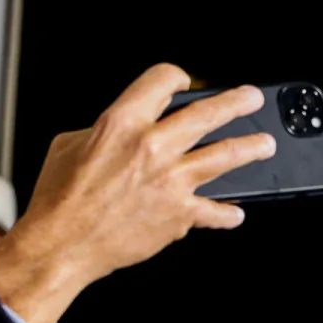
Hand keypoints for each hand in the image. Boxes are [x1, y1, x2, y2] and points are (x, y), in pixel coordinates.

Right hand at [0, 65, 272, 322]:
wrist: (60, 245)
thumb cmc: (57, 200)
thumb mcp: (67, 147)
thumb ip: (100, 132)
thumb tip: (118, 133)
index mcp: (121, 123)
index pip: (162, 79)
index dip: (176, 77)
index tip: (184, 83)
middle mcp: (152, 146)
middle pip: (209, 113)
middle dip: (237, 102)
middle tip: (251, 98)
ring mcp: (171, 180)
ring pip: (227, 154)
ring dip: (252, 147)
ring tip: (264, 145)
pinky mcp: (179, 213)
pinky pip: (215, 211)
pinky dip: (228, 213)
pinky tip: (234, 213)